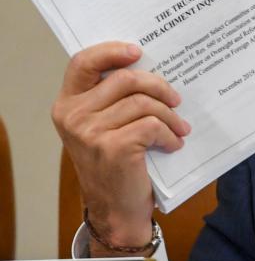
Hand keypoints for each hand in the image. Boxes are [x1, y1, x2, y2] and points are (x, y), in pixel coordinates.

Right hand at [51, 42, 189, 254]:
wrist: (116, 209)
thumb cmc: (116, 163)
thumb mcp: (104, 127)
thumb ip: (113, 99)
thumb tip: (151, 67)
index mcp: (68, 104)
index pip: (82, 62)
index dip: (111, 51)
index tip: (138, 51)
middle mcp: (73, 116)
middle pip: (126, 79)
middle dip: (159, 86)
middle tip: (177, 100)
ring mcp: (90, 132)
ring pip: (144, 103)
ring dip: (170, 116)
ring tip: (180, 128)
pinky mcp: (113, 148)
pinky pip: (153, 125)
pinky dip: (170, 134)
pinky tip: (173, 144)